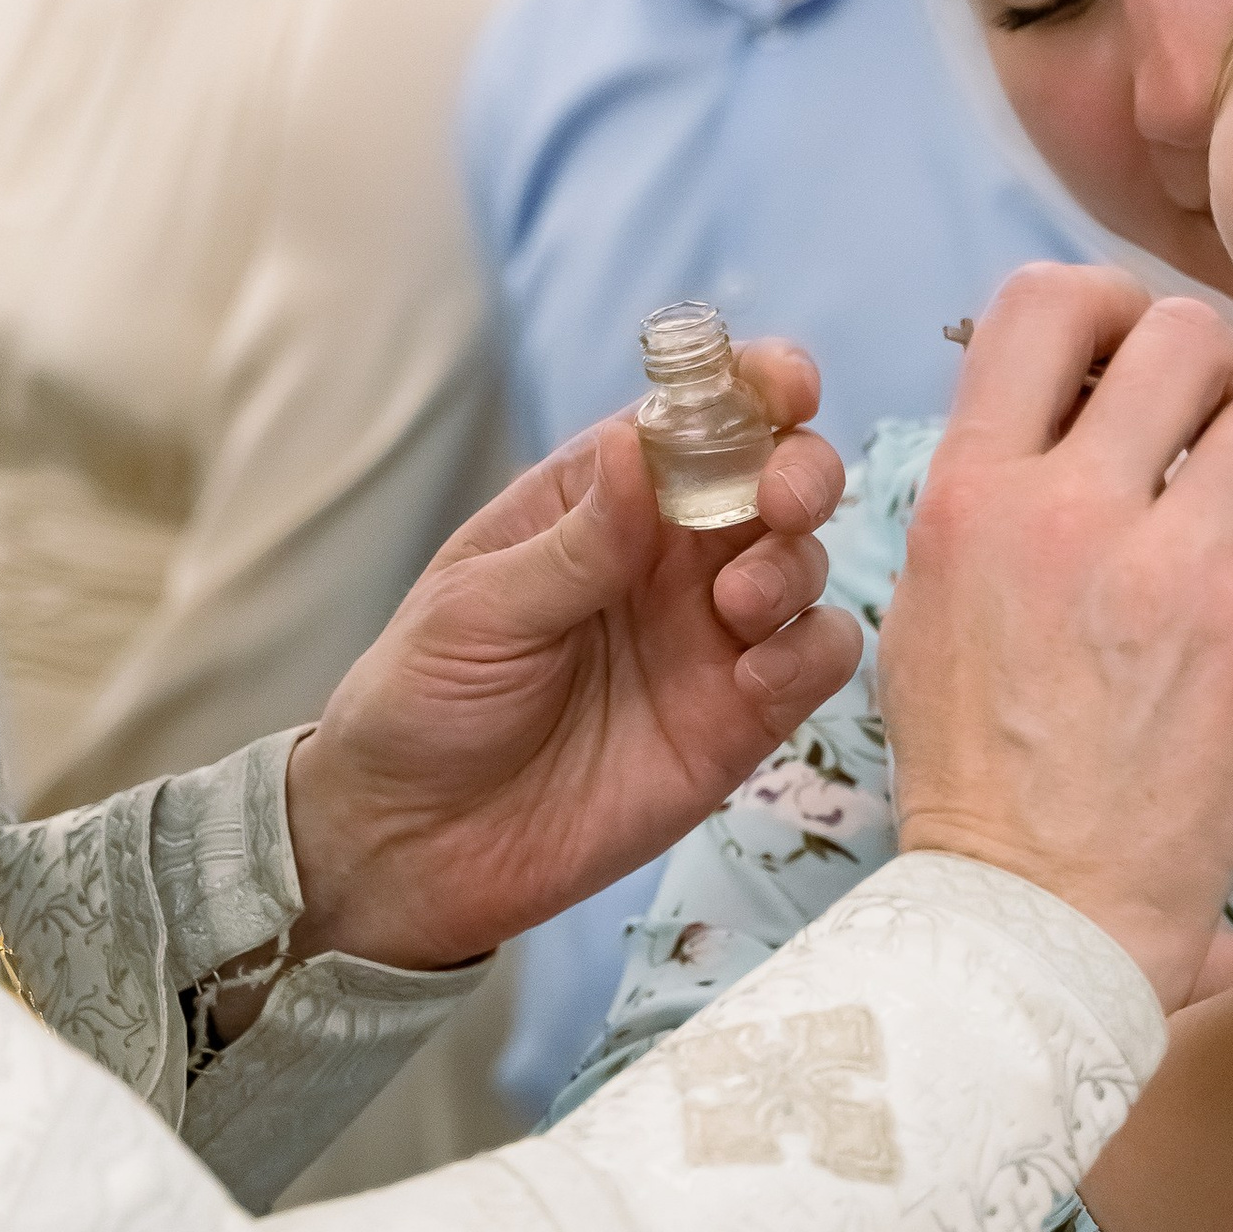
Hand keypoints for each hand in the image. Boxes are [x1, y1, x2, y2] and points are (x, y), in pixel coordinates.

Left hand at [283, 342, 860, 969]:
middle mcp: (672, 556)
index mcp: (603, 499)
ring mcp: (713, 636)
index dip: (754, 388)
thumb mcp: (478, 610)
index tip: (786, 386)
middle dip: (801, 471)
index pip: (697, 418)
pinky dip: (811, 652)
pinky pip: (815, 661)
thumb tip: (641, 445)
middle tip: (778, 501)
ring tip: (737, 603)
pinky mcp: (741, 718)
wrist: (416, 844)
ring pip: (808, 563)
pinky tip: (756, 674)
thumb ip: (577, 541)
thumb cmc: (424, 702)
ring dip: (796, 564)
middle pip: (779, 478)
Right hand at [880, 266, 1232, 1007]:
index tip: (1133, 351)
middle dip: (1216, 362)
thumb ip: (980, 511)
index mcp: (968, 500)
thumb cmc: (978, 783)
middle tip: (1231, 417)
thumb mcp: (926, 623)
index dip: (1104, 305)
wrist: (1038, 915)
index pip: (1041, 308)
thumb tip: (1042, 428)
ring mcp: (1169, 569)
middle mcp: (1063, 512)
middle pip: (1174, 336)